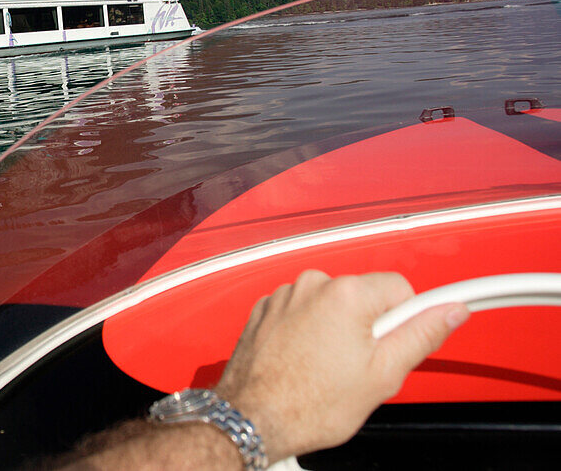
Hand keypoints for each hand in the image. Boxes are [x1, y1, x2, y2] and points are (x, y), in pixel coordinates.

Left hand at [214, 270, 468, 462]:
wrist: (253, 418)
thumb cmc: (310, 403)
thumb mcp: (384, 374)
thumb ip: (422, 335)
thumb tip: (449, 310)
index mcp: (346, 294)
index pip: (401, 288)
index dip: (407, 319)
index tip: (404, 338)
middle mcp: (312, 285)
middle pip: (363, 296)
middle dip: (369, 326)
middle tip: (359, 365)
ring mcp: (284, 296)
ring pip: (330, 305)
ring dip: (335, 329)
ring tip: (326, 367)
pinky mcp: (265, 309)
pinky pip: (301, 312)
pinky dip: (306, 331)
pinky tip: (303, 361)